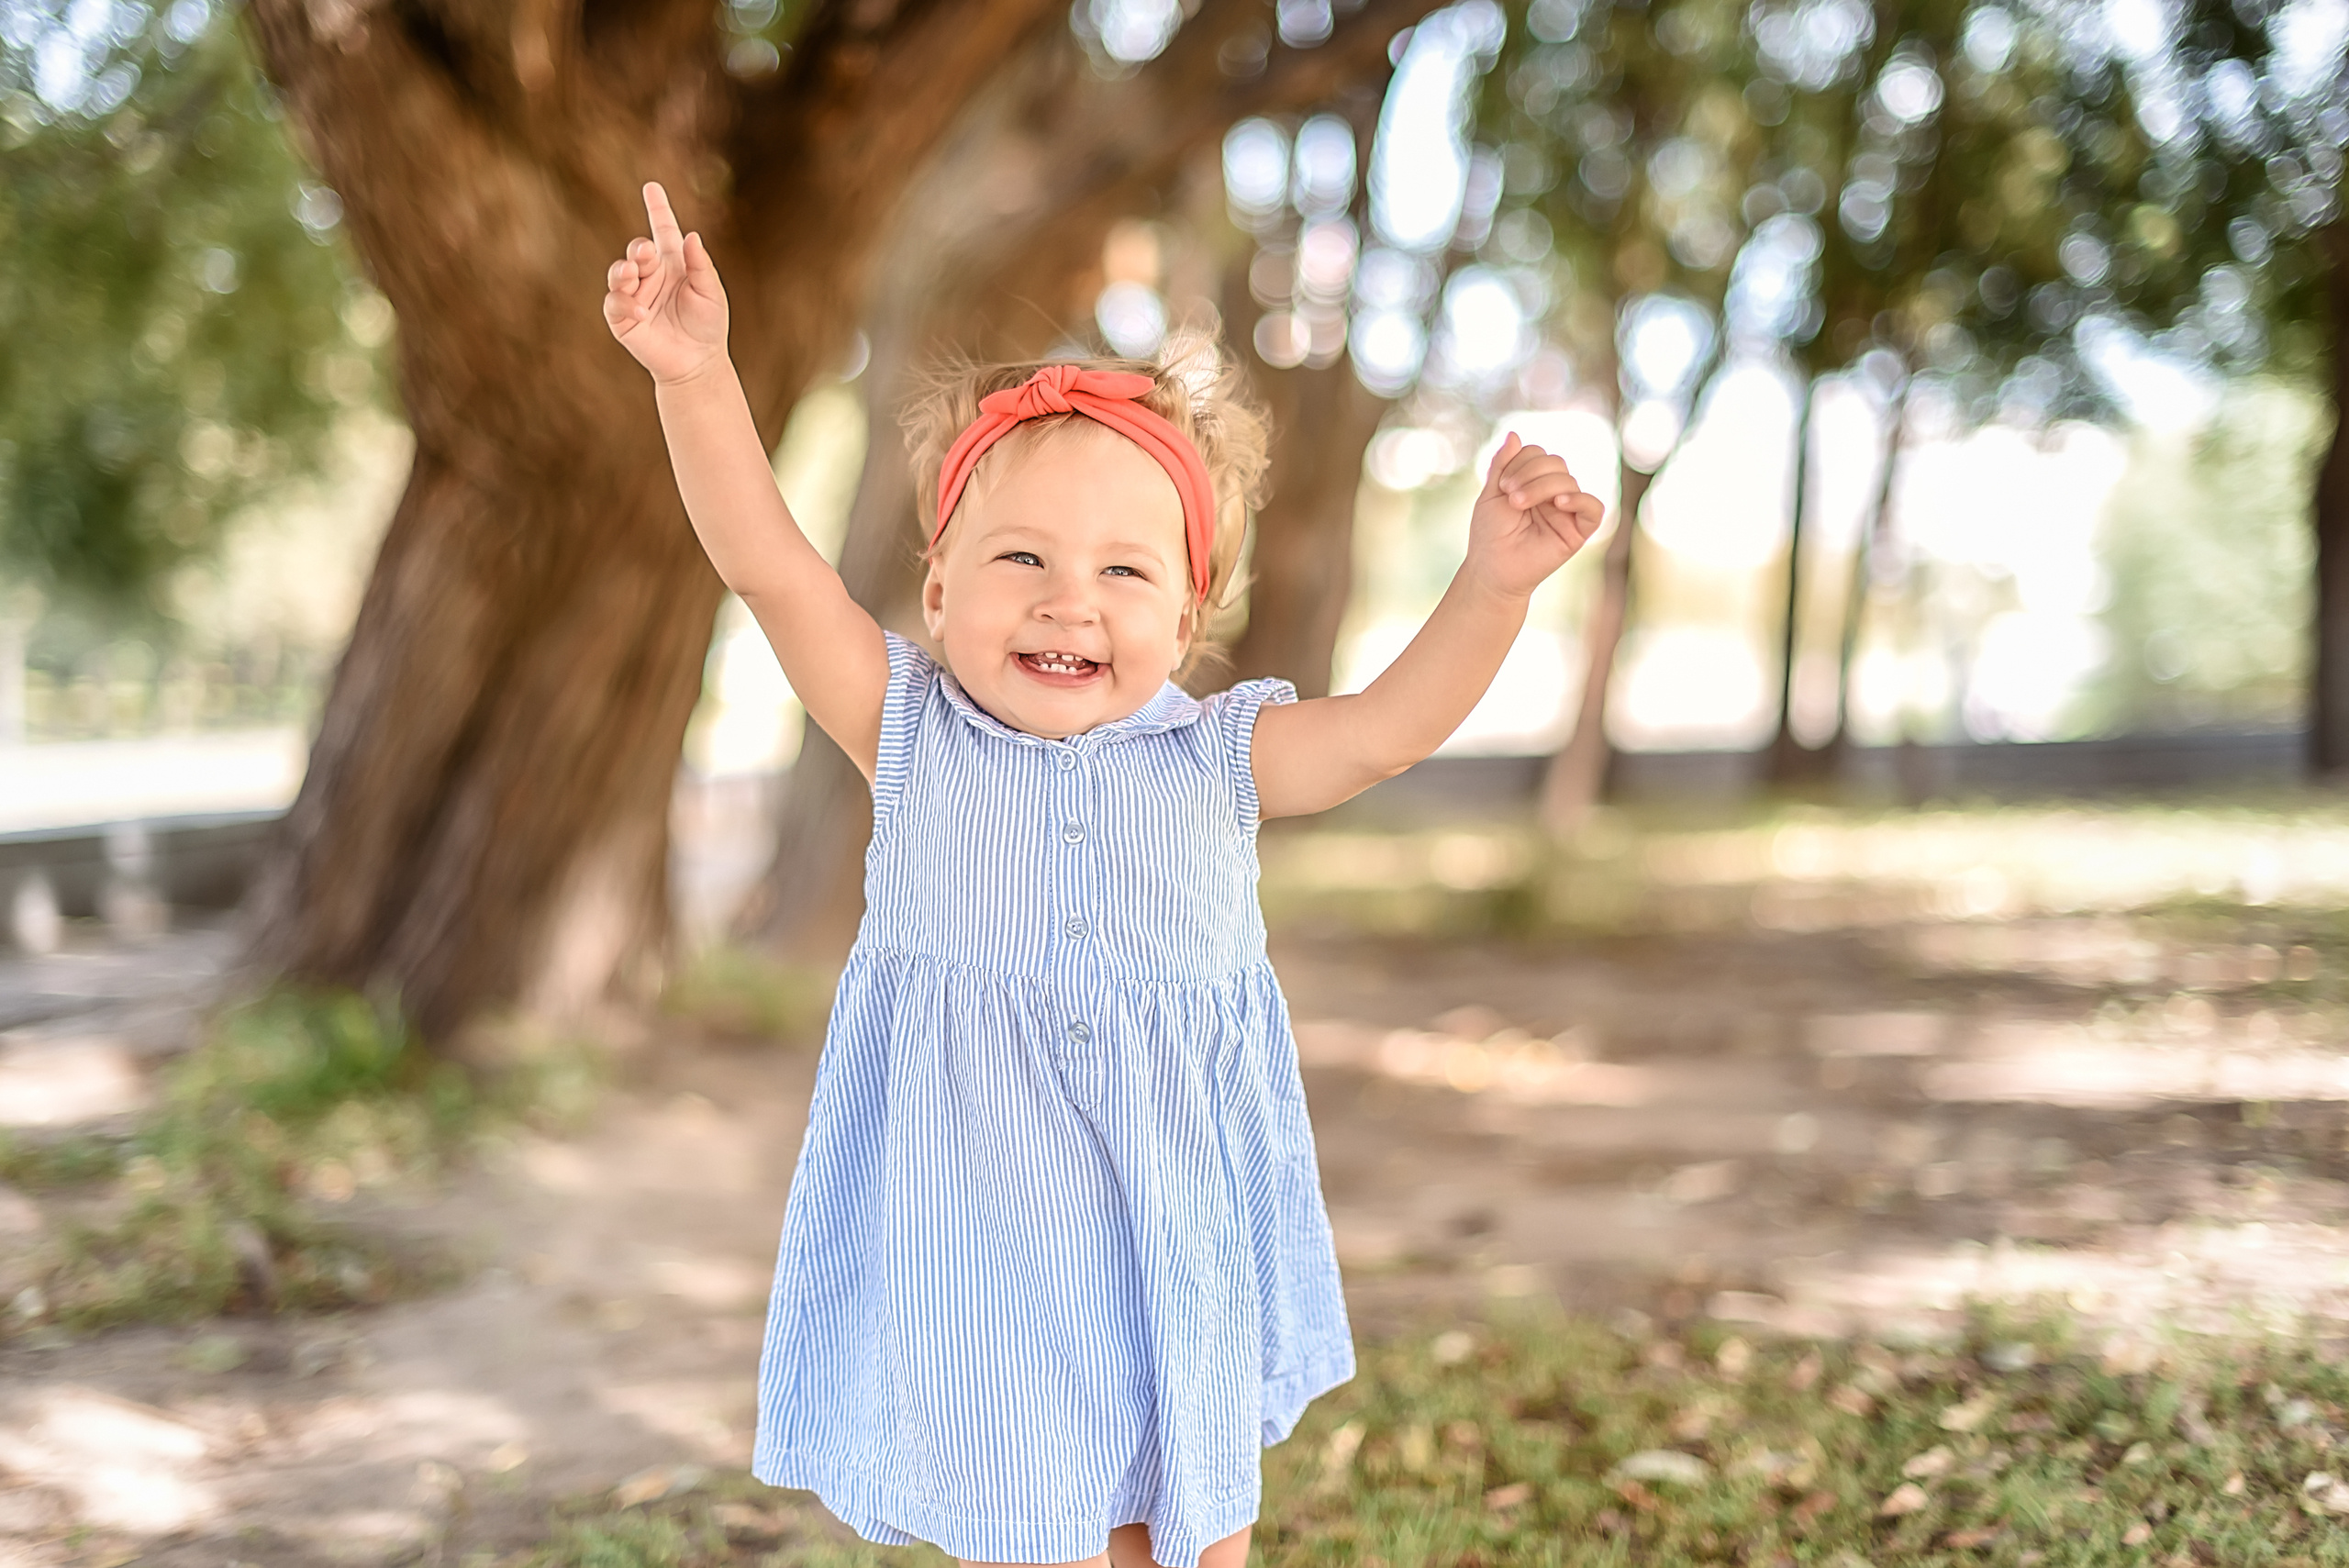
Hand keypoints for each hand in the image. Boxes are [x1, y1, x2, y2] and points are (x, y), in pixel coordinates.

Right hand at [602, 181, 728, 383]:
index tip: (651, 187)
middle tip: (646, 253)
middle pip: (637, 251)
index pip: (663, 231)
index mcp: (674, 264)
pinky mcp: (623, 318)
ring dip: (623, 270)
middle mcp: (651, 276)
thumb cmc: (708, 326)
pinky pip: (614, 303)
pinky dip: (624, 303)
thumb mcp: (711, 293)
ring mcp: (634, 295)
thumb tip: (692, 235)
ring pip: (618, 273)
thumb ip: (701, 265)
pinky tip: (640, 311)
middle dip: (638, 249)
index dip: (658, 209)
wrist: (699, 363)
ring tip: (633, 273)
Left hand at [1464, 433, 1607, 598]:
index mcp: (1533, 481)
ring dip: (1543, 486)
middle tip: (1510, 496)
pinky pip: (1593, 508)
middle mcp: (1553, 493)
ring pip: (1569, 481)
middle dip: (1531, 472)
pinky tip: (1558, 503)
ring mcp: (1567, 511)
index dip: (1520, 461)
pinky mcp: (1578, 531)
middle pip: (1556, 462)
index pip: (1538, 453)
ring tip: (1519, 504)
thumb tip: (1514, 434)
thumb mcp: (1492, 494)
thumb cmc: (1490, 535)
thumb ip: (1502, 465)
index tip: (1501, 486)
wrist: (1493, 571)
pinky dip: (1579, 500)